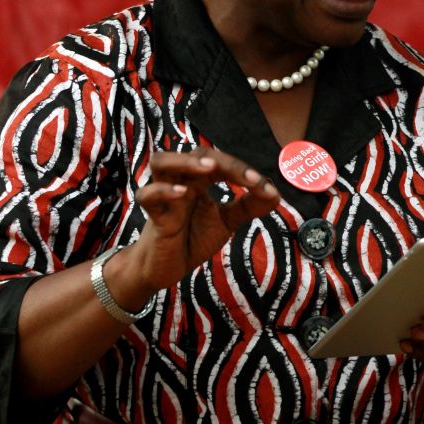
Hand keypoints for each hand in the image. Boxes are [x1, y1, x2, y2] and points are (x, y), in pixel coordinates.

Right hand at [114, 147, 280, 302]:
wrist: (165, 269)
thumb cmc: (192, 238)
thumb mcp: (225, 222)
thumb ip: (248, 207)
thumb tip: (276, 194)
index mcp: (199, 180)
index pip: (218, 160)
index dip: (240, 169)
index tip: (263, 186)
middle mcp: (181, 181)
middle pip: (194, 154)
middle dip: (220, 160)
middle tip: (242, 175)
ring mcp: (165, 197)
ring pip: (160, 162)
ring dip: (183, 161)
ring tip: (207, 169)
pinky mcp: (154, 217)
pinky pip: (147, 196)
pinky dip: (162, 191)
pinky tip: (181, 193)